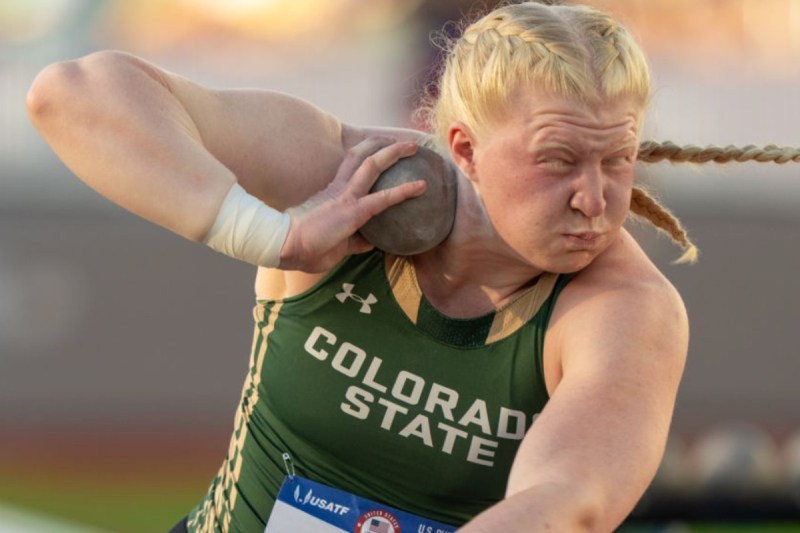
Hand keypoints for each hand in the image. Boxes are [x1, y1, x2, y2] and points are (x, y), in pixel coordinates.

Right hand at [279, 138, 426, 271]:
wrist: (286, 247)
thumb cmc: (306, 249)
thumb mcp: (336, 244)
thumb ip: (355, 241)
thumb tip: (372, 242)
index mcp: (332, 194)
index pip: (351, 167)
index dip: (367, 156)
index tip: (381, 152)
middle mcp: (339, 189)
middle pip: (362, 157)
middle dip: (382, 146)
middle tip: (402, 142)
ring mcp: (346, 197)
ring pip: (373, 165)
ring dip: (394, 153)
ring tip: (414, 147)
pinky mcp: (353, 210)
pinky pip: (384, 197)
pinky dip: (405, 190)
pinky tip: (422, 186)